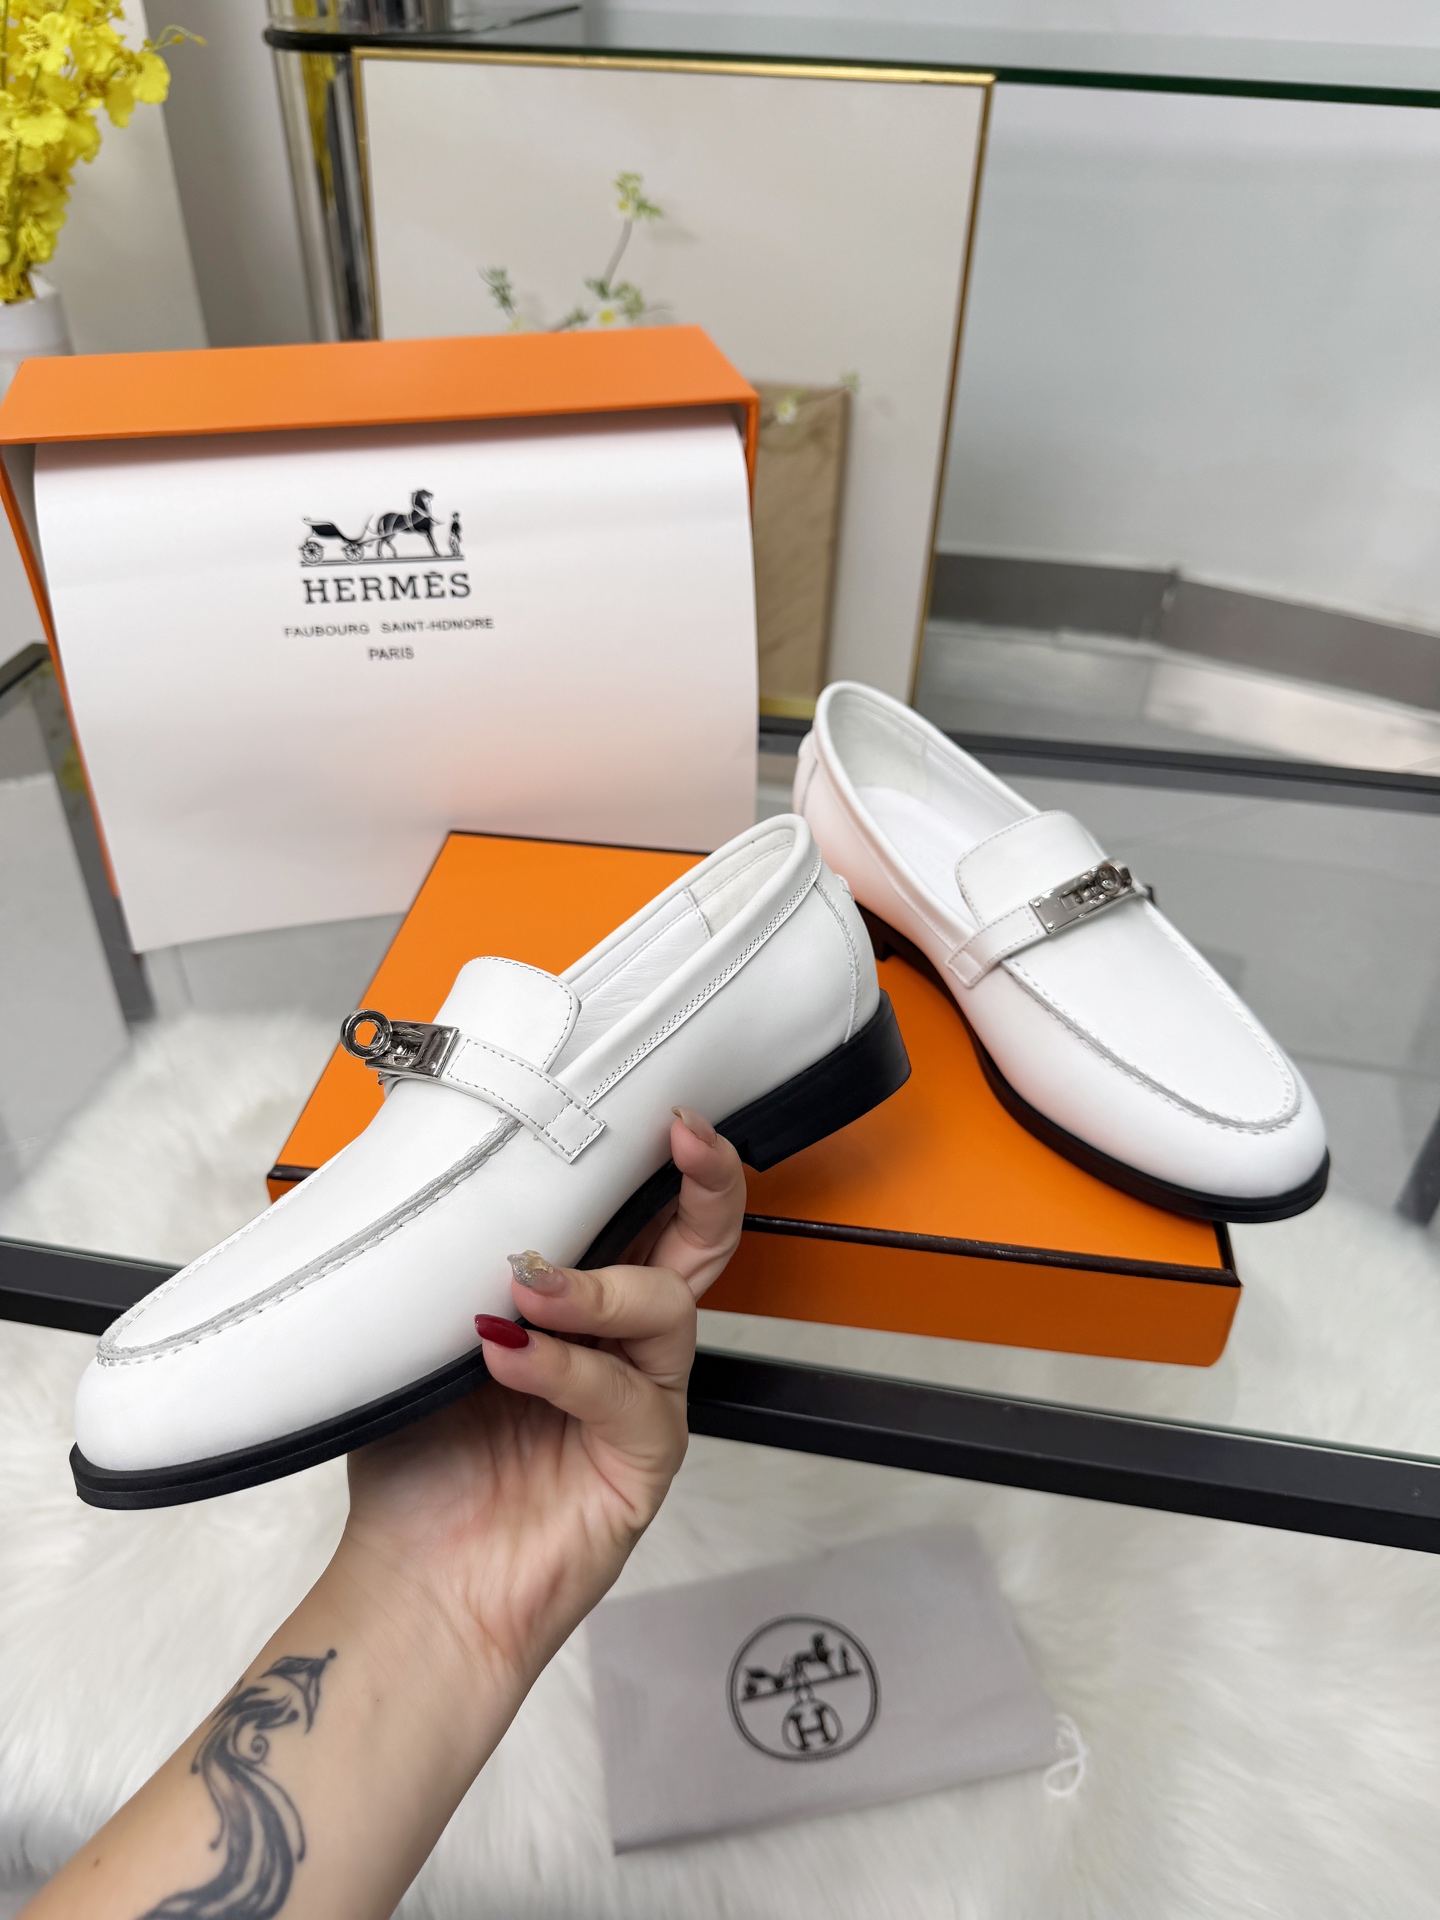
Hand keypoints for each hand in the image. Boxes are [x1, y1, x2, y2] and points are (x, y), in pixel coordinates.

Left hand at [334, 1110, 744, 1689]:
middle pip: (700, 1248)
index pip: (641, 1215)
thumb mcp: (422, 1342)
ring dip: (597, 1287)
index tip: (657, 1110)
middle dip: (704, 1184)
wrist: (415, 1591)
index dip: (664, 1161)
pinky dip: (564, 1368)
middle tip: (680, 1140)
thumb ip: (449, 1273)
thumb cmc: (420, 1468)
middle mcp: (622, 1347)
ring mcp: (640, 1403)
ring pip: (666, 1310)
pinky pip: (624, 1397)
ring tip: (527, 1286)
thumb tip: (439, 1187)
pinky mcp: (641, 1464)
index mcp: (581, 1306)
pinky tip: (508, 1358)